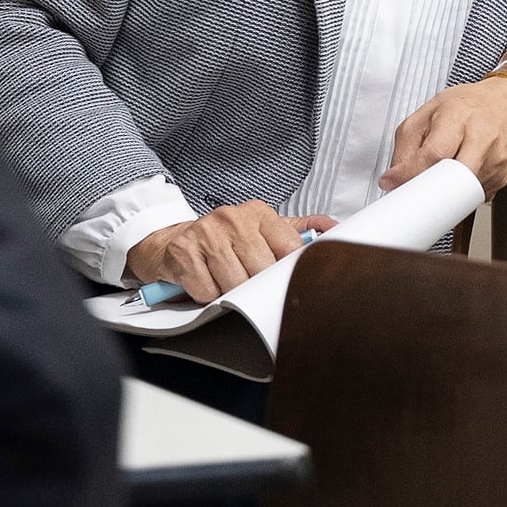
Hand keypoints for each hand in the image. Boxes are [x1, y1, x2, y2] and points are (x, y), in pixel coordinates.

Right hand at [126, 202, 337, 302]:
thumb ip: (300, 229)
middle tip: (244, 279)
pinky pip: (206, 290)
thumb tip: (334, 228)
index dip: (286, 271)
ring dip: (229, 291)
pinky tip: (204, 280)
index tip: (280, 279)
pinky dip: (206, 294)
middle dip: (255, 284)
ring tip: (223, 278)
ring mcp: (206, 233)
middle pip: (262, 270)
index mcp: (259, 213)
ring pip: (234, 282)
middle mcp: (233, 218)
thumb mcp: (263, 230)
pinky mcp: (183, 252)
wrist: (171, 241)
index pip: (290, 248)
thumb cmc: (223, 241)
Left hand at [386, 75, 506, 199]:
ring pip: (460, 196)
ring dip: (442, 194)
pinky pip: (472, 199)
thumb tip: (393, 179)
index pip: (434, 154)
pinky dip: (460, 195)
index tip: (392, 183)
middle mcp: (482, 139)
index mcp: (459, 118)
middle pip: (452, 181)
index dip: (410, 174)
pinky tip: (459, 174)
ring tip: (438, 174)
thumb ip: (405, 145)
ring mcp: (495, 161)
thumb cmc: (467, 107)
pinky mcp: (501, 178)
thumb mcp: (427, 113)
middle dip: (427, 192)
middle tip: (412, 191)